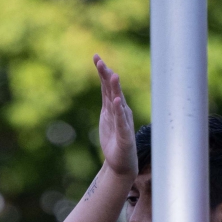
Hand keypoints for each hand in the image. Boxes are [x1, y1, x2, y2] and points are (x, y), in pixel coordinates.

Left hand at [94, 56, 136, 179]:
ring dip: (115, 89)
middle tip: (99, 61)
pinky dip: (119, 111)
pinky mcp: (125, 135)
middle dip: (107, 75)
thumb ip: (107, 102)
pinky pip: (121, 121)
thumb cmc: (115, 141)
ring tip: (112, 75)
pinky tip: (116, 101)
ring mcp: (123, 122)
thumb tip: (105, 86)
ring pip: (118, 102)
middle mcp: (120, 111)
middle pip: (113, 90)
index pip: (107, 86)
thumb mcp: (107, 119)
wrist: (121, 164)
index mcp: (114, 107)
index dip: (102, 72)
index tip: (96, 57)